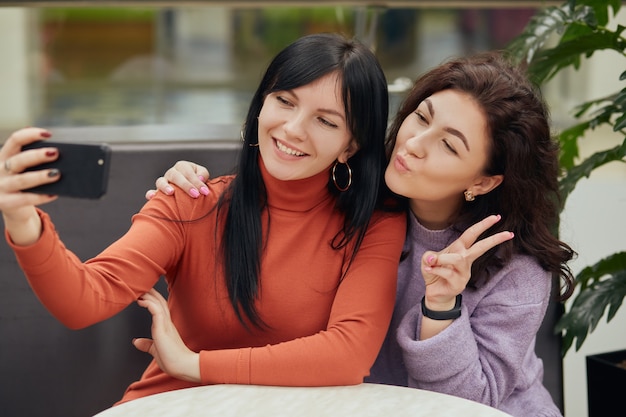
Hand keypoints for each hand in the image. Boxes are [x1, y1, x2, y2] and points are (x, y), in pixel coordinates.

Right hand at [0, 128, 60, 244]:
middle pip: (18, 160)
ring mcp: (1, 186)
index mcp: (4, 156)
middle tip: (56, 153)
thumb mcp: (23, 168)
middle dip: (37, 156)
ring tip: (57, 173)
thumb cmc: (23, 181)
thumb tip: (57, 153)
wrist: (11, 205)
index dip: (30, 135)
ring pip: (21, 180)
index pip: (15, 140)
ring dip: (40, 176)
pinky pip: (24, 199)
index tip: (48, 134)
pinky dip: (40, 197)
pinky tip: (54, 194)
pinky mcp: (5, 202)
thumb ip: (34, 159)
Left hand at [134, 288, 200, 382]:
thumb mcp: (156, 350)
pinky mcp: (163, 329)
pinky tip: (142, 301)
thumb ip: (147, 344)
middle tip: (139, 284)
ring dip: (148, 295)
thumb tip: (136, 342)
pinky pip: (157, 312)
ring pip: (158, 303)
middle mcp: (167, 322)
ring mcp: (166, 325)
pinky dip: (149, 304)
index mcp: (166, 326)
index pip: (159, 307)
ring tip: (138, 288)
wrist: (184, 366)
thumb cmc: (173, 360)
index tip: (142, 292)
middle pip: (159, 301)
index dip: (151, 298)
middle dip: (149, 292)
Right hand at [145, 161, 209, 199]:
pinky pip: (151, 191)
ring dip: (165, 186)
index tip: (205, 192)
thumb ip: (203, 174)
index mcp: (183, 166)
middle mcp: (172, 173)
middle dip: (186, 185)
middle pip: (176, 176)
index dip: (197, 182)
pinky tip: (153, 197)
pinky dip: (151, 193)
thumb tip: (200, 178)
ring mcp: (164, 182)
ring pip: (161, 181)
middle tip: (195, 194)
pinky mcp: (158, 192)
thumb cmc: (197, 181)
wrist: (190, 189)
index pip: (188, 172)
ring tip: (171, 193)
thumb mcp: (202, 174)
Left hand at [421, 214, 513, 311]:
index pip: (472, 234)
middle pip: (481, 247)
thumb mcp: (428, 260)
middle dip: (494, 239)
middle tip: (508, 233)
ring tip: (430, 262)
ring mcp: (464, 272)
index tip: (497, 217)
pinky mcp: (459, 284)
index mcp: (459, 249)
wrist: (435, 293)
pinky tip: (428, 271)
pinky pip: (447, 272)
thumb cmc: (434, 272)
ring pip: (458, 259)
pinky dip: (434, 270)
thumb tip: (432, 258)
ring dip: (442, 259)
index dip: (483, 225)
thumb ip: (429, 255)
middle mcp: (465, 259)